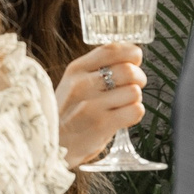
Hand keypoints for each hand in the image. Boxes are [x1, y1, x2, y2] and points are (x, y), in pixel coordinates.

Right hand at [53, 42, 144, 166]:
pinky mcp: (101, 125)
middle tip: (131, 87)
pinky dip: (133, 115)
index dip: (132, 54)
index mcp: (75, 70)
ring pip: (134, 92)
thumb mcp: (73, 83)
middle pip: (129, 70)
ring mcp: (90, 106)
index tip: (133, 62)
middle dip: (138, 79)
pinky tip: (120, 118)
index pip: (112, 49)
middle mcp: (81, 84)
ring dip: (133, 100)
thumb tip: (131, 56)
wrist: (54, 145)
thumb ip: (97, 69)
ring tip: (120, 106)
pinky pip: (136, 111)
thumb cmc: (68, 113)